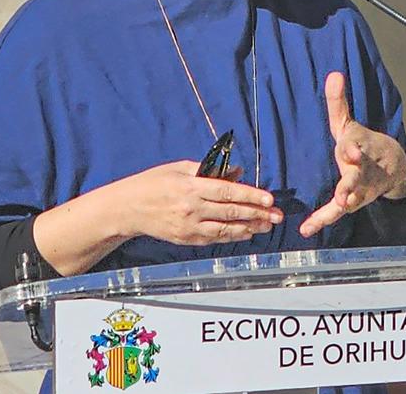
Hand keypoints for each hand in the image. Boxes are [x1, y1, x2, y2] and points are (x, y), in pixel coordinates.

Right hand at [103, 160, 283, 246]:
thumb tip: (238, 172)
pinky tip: (246, 233)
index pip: (227, 192)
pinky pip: (214, 239)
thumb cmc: (154, 182)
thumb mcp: (180, 167)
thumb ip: (210, 169)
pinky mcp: (185, 239)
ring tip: (267, 226)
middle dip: (258, 214)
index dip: (251, 196)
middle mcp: (191, 208)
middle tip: (277, 216)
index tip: (269, 199)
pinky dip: (232, 236)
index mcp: (190, 186)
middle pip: (231, 212)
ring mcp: (188, 227)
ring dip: (249, 228)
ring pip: (225, 229)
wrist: (128, 208)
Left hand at [300, 72, 405, 235]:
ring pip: (351, 195)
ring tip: (339, 207)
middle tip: (345, 192)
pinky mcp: (350, 200)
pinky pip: (334, 212)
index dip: (352, 148)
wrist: (392, 168)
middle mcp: (360, 168)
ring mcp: (358, 187)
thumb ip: (337, 102)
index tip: (351, 150)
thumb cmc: (363, 143)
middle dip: (350, 182)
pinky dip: (321, 220)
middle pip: (355, 175)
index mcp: (357, 145)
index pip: (355, 145)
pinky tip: (306, 229)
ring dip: (344, 201)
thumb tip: (333, 74)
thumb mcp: (348, 123)